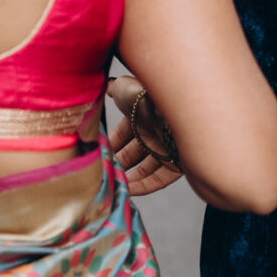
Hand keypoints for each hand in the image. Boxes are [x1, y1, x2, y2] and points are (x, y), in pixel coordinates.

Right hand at [108, 78, 183, 196]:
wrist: (173, 107)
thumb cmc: (146, 95)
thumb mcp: (123, 88)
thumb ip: (114, 89)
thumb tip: (109, 86)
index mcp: (141, 117)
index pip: (122, 135)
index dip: (110, 146)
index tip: (98, 157)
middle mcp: (154, 133)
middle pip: (133, 154)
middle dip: (118, 164)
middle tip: (104, 174)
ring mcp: (166, 149)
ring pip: (145, 169)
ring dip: (129, 178)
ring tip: (114, 186)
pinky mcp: (178, 164)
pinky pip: (159, 179)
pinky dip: (144, 187)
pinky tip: (129, 191)